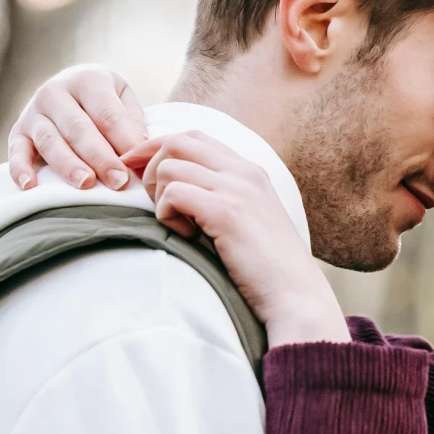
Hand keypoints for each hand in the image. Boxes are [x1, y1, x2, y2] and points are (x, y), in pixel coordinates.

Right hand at [7, 63, 148, 190]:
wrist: (69, 86)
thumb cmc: (104, 100)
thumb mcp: (123, 99)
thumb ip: (132, 123)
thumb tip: (141, 152)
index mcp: (87, 80)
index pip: (107, 114)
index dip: (123, 141)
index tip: (136, 166)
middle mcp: (55, 92)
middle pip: (78, 129)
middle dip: (100, 157)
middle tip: (118, 182)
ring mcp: (33, 112)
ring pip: (50, 141)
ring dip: (68, 165)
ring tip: (85, 184)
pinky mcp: (18, 132)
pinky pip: (16, 151)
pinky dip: (20, 169)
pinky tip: (30, 186)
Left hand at [127, 131, 349, 345]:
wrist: (295, 296)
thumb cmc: (268, 269)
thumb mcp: (247, 221)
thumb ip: (221, 198)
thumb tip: (174, 188)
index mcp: (250, 171)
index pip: (195, 137)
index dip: (159, 148)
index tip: (138, 169)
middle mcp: (244, 172)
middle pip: (178, 141)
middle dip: (151, 166)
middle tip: (156, 202)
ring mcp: (237, 189)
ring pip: (170, 166)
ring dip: (160, 196)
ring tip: (179, 226)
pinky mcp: (226, 212)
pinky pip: (173, 194)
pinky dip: (166, 215)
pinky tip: (185, 236)